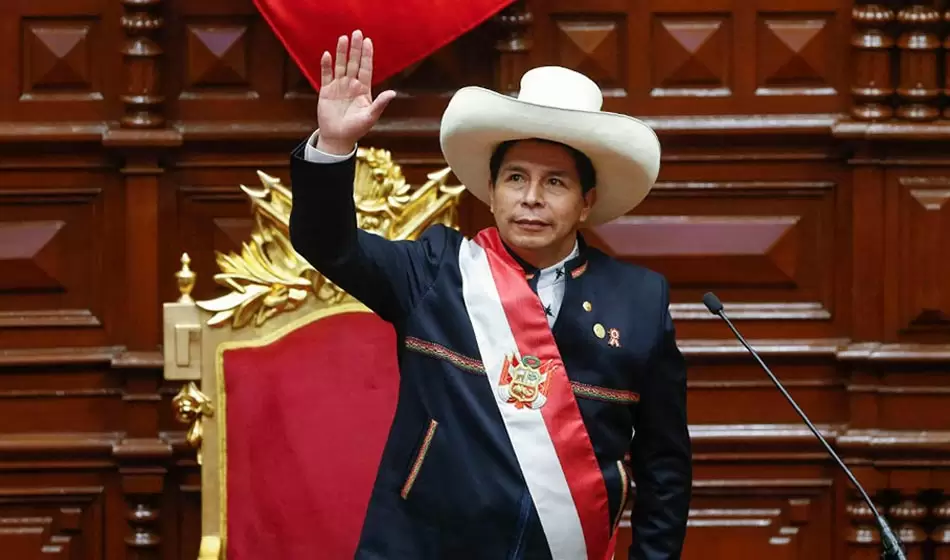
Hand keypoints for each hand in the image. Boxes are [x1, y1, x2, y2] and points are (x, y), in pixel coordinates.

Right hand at [316, 30, 395, 154]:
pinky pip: (326, 75)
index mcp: (363, 89)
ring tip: (343, 38)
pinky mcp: (326, 91)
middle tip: (357, 32)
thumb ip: (380, 104)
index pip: (366, 68)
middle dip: (355, 48)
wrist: (338, 138)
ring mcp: (339, 87)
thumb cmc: (356, 129)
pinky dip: (326, 65)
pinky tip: (327, 55)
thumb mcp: (370, 117)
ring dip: (341, 53)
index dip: (367, 55)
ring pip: (340, 65)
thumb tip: (393, 93)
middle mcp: (351, 85)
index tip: (368, 41)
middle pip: (354, 63)